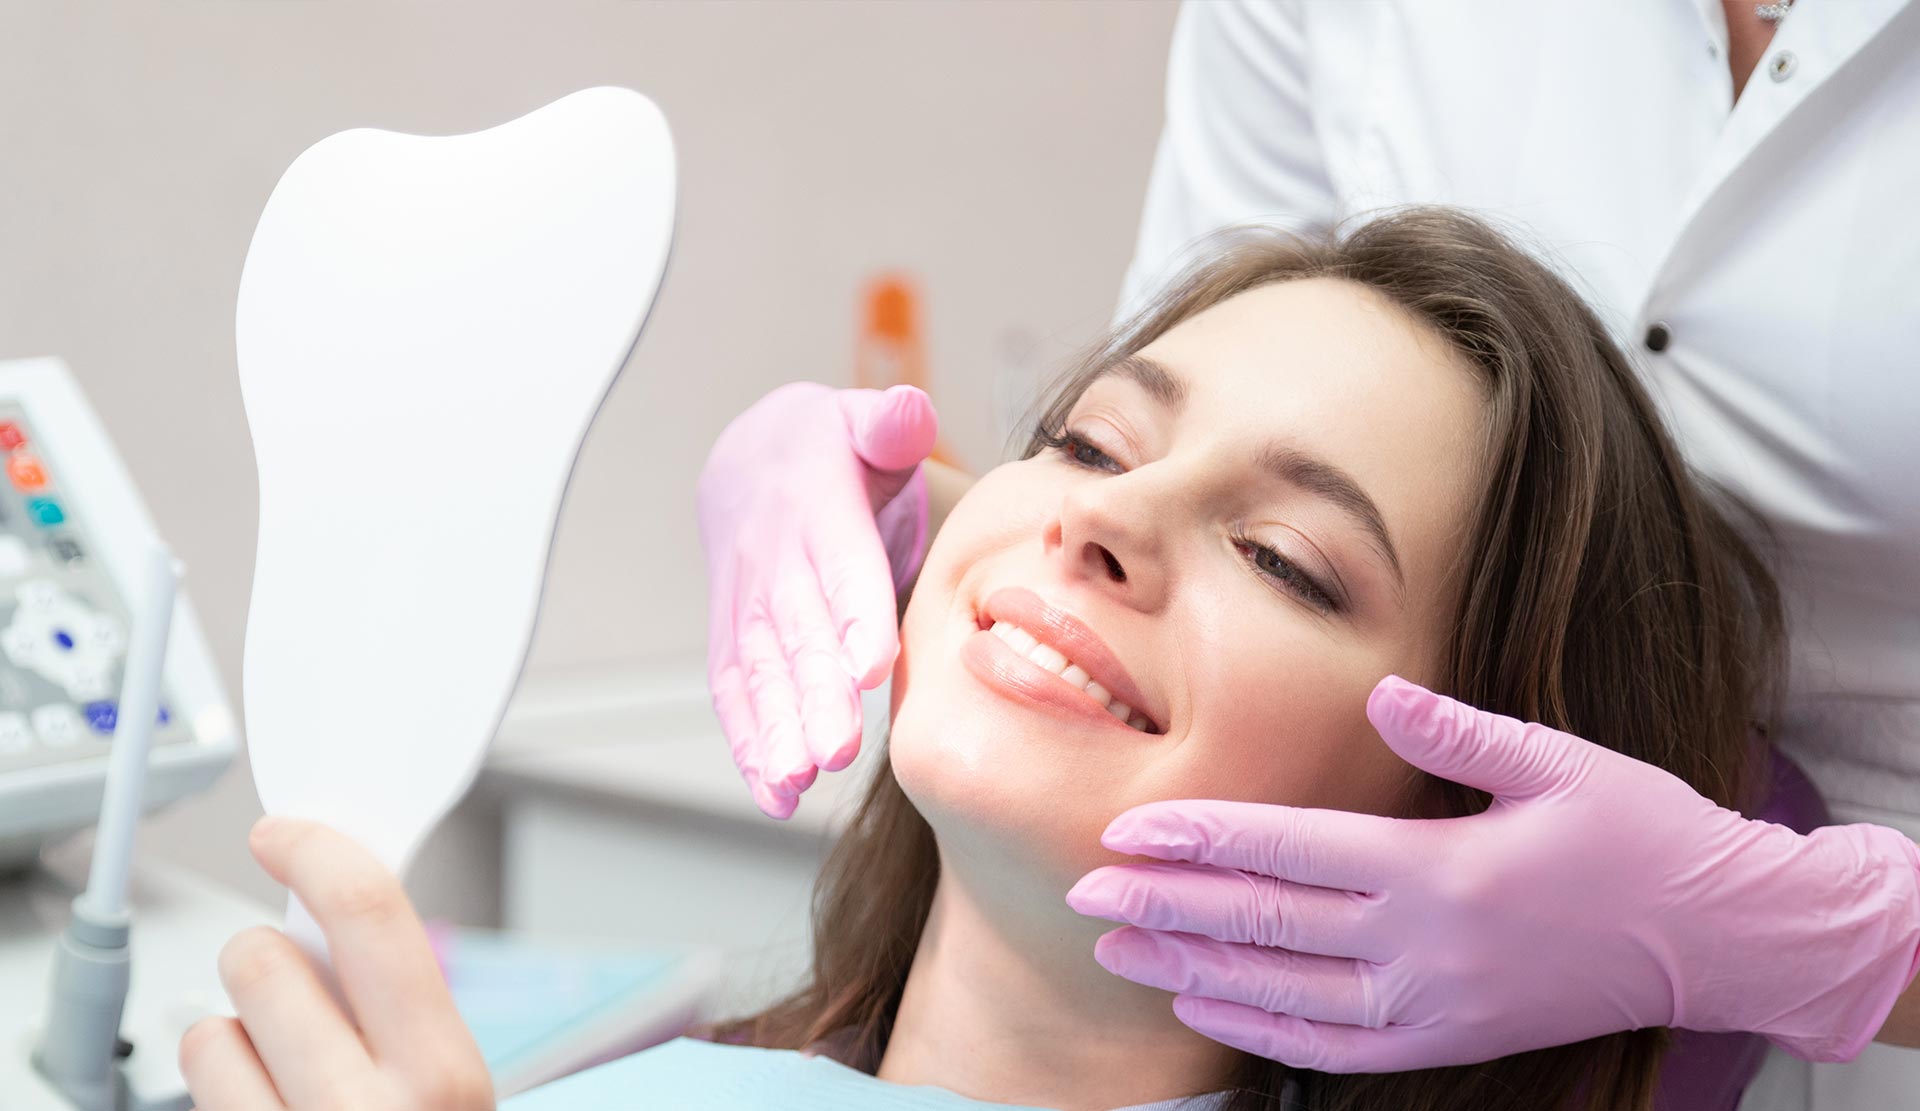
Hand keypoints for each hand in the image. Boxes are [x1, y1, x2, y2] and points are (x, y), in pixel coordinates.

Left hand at [179, 818, 492, 1108]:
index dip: (317, 853)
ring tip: (279, 1065)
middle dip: (265, 955)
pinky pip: (192, 1083)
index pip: (370, 915)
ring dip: (237, 1032)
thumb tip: (338, 898)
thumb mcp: (448, 1082)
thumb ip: (404, 1003)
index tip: (284, 835)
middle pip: (266, 962)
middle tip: (288, 982)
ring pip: (211, 1029)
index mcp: (442, 1073)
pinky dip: (217, 1081)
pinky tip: (260, 1100)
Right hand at [698, 381, 938, 817]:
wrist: (754, 459)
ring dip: (777, 730)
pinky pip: (737, 693)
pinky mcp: (735, 639)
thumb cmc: (835, 449)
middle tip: (837, 750)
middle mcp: (774, 561)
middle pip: (795, 633)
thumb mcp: (864, 420)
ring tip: (800, 781)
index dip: (852, 613)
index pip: (839, 564)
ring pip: (760, 672)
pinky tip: (777, 796)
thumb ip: (890, 422)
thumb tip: (908, 413)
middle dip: (812, 694)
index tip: (870, 665)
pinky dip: (750, 746)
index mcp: (815, 508)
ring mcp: (748, 604)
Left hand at [1068, 676, 1919, 1071]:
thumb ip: (1457, 732)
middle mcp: (1425, 948)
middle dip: (1164, 905)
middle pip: (1265, 924)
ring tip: (1116, 947)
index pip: (1288, 851)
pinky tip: (1201, 1005)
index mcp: (1442, 870)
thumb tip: (1378, 695)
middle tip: (1081, 890)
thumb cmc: (1638, 833)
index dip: (1199, 838)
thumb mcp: (1558, 762)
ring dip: (1190, 968)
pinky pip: (1332, 1050)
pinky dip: (1257, 1031)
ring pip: (1281, 995)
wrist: (1718, 935)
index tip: (1125, 829)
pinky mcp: (1447, 1041)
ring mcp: (1433, 1006)